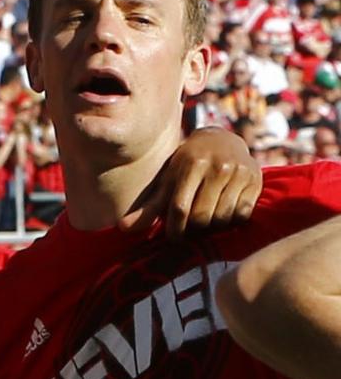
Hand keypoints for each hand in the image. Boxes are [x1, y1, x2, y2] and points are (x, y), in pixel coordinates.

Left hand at [121, 125, 261, 238]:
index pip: (180, 207)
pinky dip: (230, 222)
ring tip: (205, 222)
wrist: (222, 140)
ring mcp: (239, 173)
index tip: (173, 238)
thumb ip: (150, 206)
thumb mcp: (168, 179)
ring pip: (222, 218)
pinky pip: (242, 214)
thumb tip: (124, 229)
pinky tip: (222, 215)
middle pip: (201, 216)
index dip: (175, 229)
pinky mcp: (255, 180)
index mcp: (192, 164)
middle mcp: (218, 167)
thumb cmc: (187, 164)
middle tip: (190, 229)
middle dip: (193, 229)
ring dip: (211, 228)